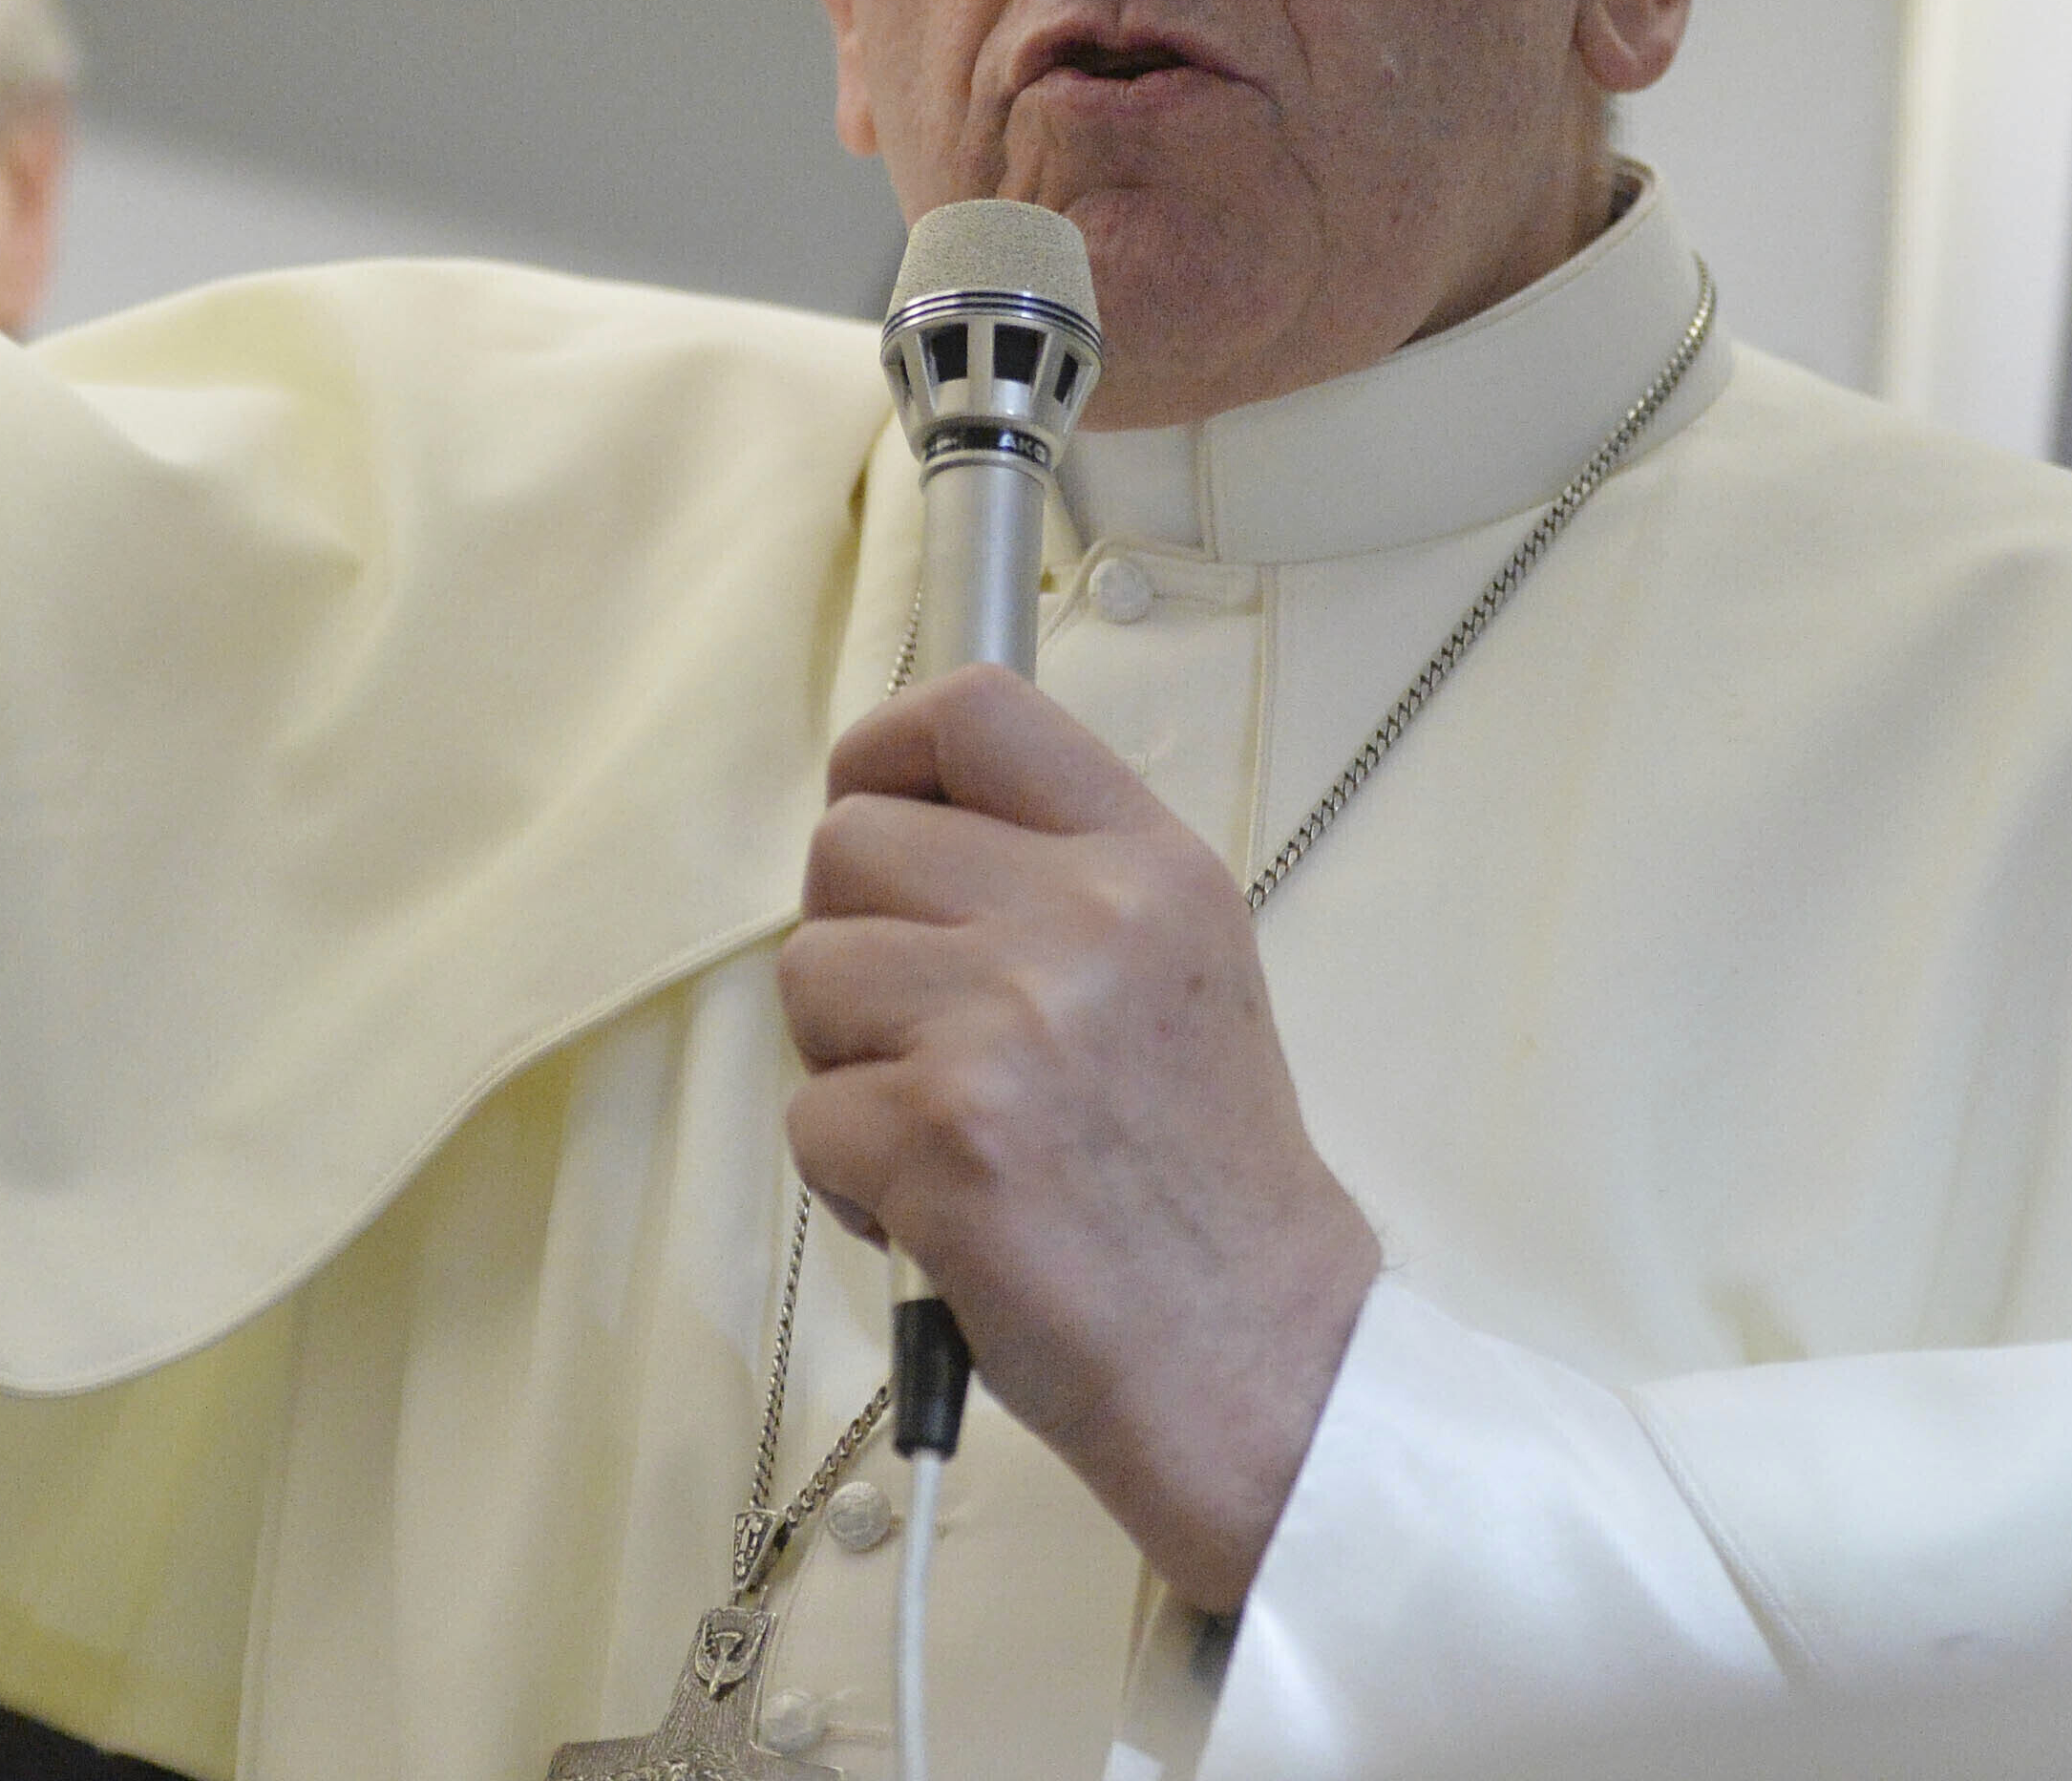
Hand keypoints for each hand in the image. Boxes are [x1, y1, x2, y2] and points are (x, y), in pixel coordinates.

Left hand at [778, 668, 1381, 1609]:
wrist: (1263, 1360)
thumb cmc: (1202, 1180)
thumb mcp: (1179, 969)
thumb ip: (1058, 880)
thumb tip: (893, 823)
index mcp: (1149, 863)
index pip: (976, 711)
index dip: (884, 751)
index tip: (878, 813)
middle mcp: (1085, 917)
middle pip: (848, 845)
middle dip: (855, 942)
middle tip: (927, 1036)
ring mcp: (1008, 1023)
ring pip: (809, 976)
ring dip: (847, 1065)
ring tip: (950, 1132)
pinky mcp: (942, 1136)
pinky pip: (807, 1115)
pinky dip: (852, 1180)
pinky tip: (946, 1213)